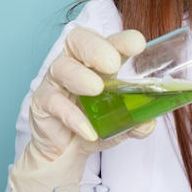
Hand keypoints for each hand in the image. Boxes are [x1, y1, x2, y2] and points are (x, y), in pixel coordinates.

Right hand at [9, 28, 154, 191]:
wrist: (67, 151)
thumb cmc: (93, 125)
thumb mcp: (120, 126)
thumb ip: (135, 123)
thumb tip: (148, 124)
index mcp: (99, 64)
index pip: (108, 43)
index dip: (121, 40)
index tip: (137, 43)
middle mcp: (76, 65)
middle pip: (78, 41)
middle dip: (95, 48)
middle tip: (112, 63)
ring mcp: (56, 82)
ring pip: (61, 67)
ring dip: (79, 76)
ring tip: (96, 89)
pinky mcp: (42, 102)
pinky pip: (54, 103)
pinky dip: (72, 116)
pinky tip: (88, 130)